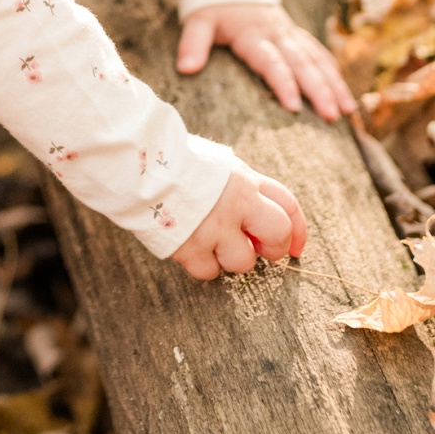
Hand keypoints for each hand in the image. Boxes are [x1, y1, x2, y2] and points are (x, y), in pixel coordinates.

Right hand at [173, 161, 306, 278]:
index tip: (296, 247)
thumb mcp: (218, 165)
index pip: (288, 205)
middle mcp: (236, 203)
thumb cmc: (174, 161)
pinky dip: (202, 265)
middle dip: (274, 249)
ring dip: (230, 258)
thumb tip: (259, 211)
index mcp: (245, 180)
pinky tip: (190, 247)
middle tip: (259, 250)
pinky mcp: (189, 246)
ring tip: (211, 242)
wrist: (136, 163)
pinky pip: (208, 272)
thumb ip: (242, 186)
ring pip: (243, 262)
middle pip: (278, 235)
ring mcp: (214, 227)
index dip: (298, 230)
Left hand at [177, 2, 352, 122]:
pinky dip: (333, 71)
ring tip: (348, 111)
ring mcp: (290, 34)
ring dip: (334, 84)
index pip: (271, 62)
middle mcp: (278, 34)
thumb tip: (186, 69)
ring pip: (317, 59)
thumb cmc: (213, 7)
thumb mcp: (197, 21)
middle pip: (303, 64)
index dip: (283, 83)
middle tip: (332, 116)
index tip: (294, 107)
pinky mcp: (296, 34)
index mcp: (253, 34)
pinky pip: (319, 53)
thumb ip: (193, 44)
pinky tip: (344, 91)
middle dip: (320, 90)